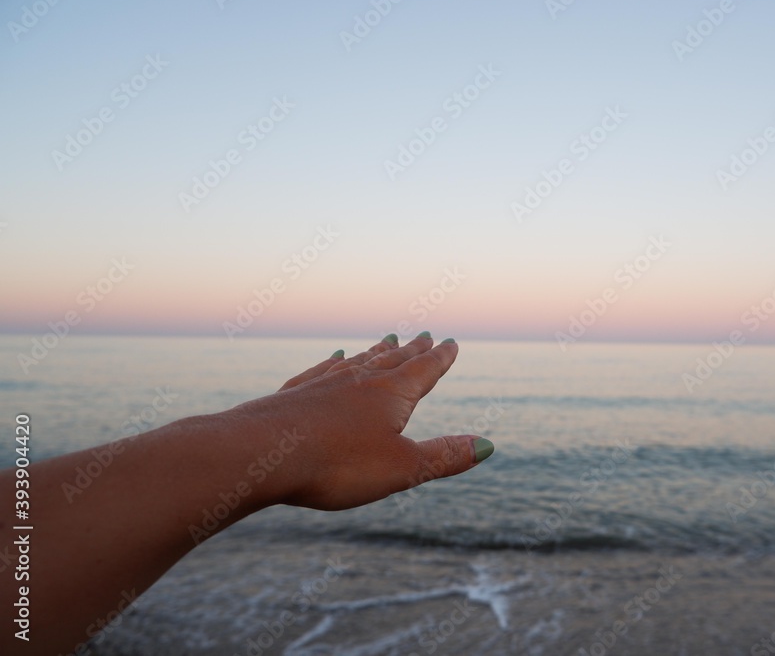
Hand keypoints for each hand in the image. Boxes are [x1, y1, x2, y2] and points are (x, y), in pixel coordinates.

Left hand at [226, 333, 492, 511]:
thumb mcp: (402, 468)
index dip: (440, 359)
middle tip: (424, 335)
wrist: (258, 453)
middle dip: (412, 350)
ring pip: (357, 361)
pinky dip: (333, 362)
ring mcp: (323, 384)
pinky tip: (332, 359)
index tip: (451, 342)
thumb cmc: (335, 463)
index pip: (424, 371)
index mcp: (391, 395)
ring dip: (375, 352)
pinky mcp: (293, 395)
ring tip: (386, 341)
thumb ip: (444, 457)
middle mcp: (359, 381)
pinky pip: (321, 371)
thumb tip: (487, 446)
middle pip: (392, 360)